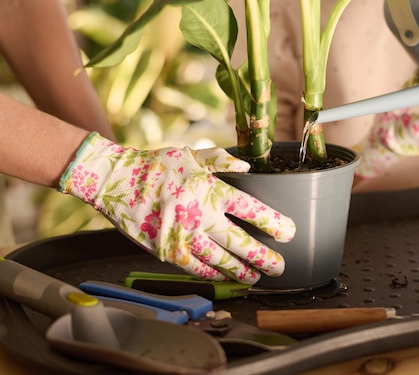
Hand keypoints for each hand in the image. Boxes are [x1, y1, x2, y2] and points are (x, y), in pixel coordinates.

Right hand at [59, 133, 294, 283]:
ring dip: (242, 271)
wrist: (115, 181)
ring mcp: (184, 236)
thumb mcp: (190, 155)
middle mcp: (201, 216)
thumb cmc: (155, 166)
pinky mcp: (167, 250)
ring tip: (256, 278)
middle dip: (264, 258)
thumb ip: (220, 160)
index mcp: (210, 190)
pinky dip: (213, 274)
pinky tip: (225, 277)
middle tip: (280, 267)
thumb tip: (246, 166)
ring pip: (221, 261)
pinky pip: (196, 268)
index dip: (274, 223)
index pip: (251, 210)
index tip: (289, 232)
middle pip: (241, 244)